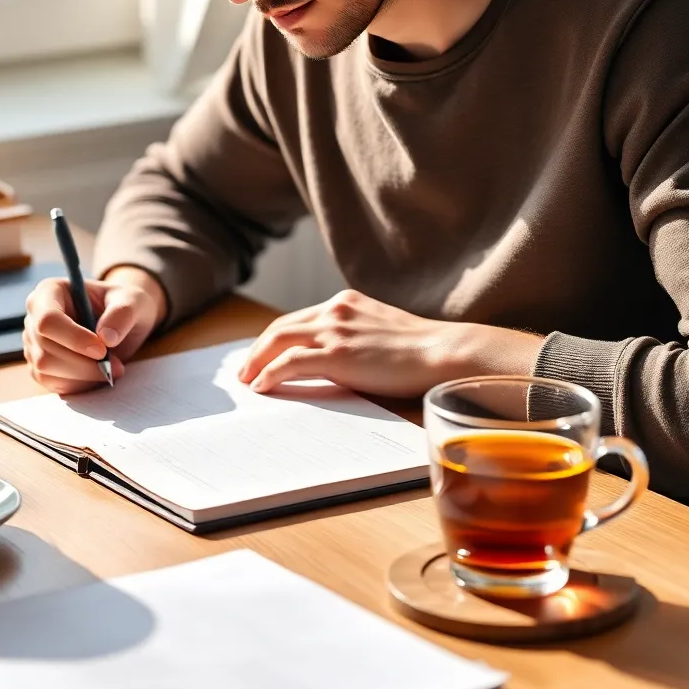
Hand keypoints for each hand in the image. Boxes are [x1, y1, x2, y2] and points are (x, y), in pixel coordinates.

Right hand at [23, 267, 163, 394]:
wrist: (121, 323)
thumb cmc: (123, 305)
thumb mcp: (132, 301)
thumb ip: (123, 313)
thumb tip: (106, 337)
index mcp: (50, 291)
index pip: (48, 320)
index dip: (73, 338)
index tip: (102, 350)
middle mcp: (35, 316)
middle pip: (45, 349)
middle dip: (83, 363)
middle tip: (116, 366)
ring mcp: (34, 343)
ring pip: (46, 369)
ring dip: (83, 375)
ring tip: (111, 368)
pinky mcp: (40, 367)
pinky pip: (52, 383)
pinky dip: (79, 384)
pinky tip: (97, 374)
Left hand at [237, 289, 541, 395]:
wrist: (443, 351)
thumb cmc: (423, 349)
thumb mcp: (383, 331)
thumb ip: (358, 335)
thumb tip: (343, 358)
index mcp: (346, 302)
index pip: (299, 318)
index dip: (276, 337)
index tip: (263, 353)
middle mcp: (335, 310)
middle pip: (281, 326)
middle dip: (258, 348)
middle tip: (245, 369)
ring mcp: (334, 329)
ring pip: (278, 340)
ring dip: (257, 361)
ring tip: (247, 380)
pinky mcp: (336, 353)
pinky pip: (289, 362)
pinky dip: (270, 373)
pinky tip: (262, 386)